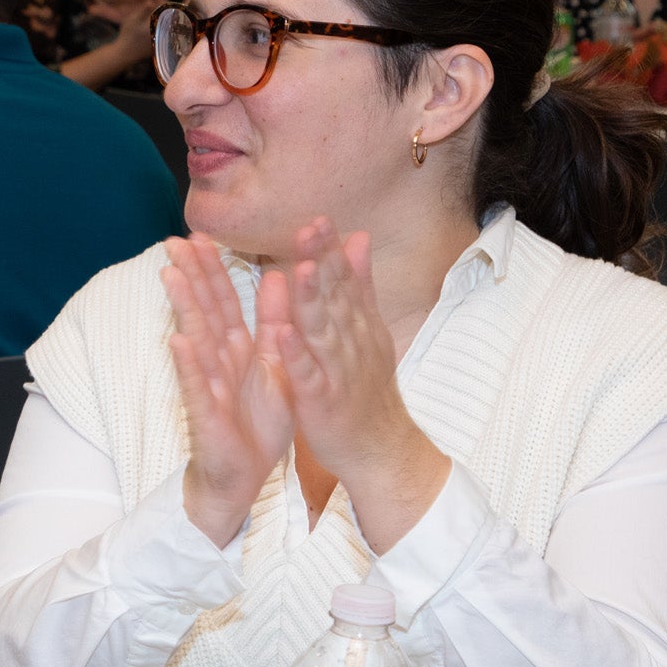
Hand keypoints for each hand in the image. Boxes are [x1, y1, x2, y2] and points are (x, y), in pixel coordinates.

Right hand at [160, 234, 290, 546]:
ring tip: (171, 276)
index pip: (223, 301)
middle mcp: (217, 361)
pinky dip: (187, 365)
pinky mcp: (205, 414)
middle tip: (175, 241)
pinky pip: (196, 387)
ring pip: (195, 341)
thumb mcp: (274, 364)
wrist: (245, 476)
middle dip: (191, 277)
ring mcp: (207, 386)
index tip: (201, 235)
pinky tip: (177, 341)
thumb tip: (277, 276)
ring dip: (183, 309)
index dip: (213, 269)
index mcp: (237, 349)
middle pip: (204, 312)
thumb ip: (273, 322)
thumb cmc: (256, 422)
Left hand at [255, 219, 445, 521]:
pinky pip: (308, 375)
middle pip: (336, 297)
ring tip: (300, 269)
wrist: (381, 449)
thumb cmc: (366, 388)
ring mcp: (338, 371)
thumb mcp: (367, 332)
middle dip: (323, 262)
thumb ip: (359, 286)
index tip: (318, 217)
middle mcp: (351, 342)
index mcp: (357, 325)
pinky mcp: (323, 400)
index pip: (343, 280)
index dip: (330, 249)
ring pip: (324, 331)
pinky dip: (298, 355)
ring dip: (312, 301)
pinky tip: (285, 334)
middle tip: (311, 225)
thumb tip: (357, 238)